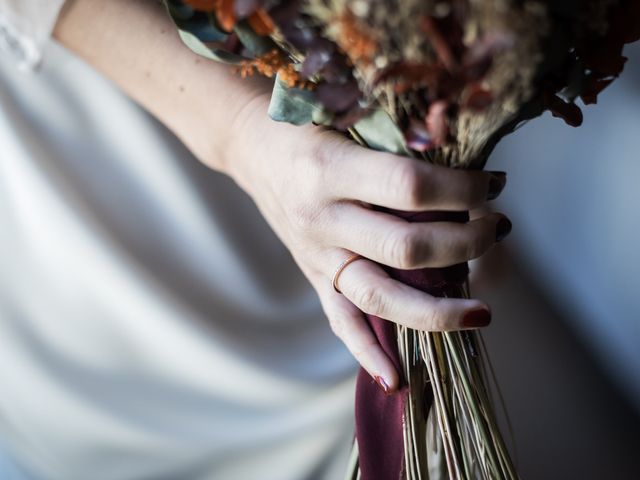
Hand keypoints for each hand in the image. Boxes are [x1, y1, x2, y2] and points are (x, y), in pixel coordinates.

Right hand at [226, 95, 510, 392]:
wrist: (255, 150)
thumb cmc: (308, 125)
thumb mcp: (349, 116)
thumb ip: (399, 139)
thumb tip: (467, 167)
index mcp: (330, 169)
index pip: (411, 187)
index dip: (462, 189)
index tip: (494, 184)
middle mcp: (322, 219)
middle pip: (405, 248)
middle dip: (465, 242)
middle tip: (497, 229)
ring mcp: (317, 256)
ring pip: (379, 296)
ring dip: (436, 310)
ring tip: (482, 314)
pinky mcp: (315, 277)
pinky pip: (340, 322)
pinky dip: (368, 353)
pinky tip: (398, 379)